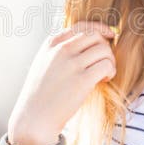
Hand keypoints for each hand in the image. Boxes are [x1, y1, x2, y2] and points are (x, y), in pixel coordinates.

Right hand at [8, 20, 116, 144]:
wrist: (33, 118)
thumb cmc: (39, 94)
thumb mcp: (43, 64)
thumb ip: (58, 51)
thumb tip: (84, 44)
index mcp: (51, 44)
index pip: (81, 26)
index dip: (99, 29)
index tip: (109, 35)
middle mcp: (61, 50)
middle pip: (95, 36)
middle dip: (105, 46)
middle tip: (105, 61)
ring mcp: (71, 64)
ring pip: (104, 50)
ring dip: (110, 60)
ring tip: (104, 74)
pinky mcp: (82, 80)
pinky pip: (106, 65)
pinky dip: (110, 71)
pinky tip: (103, 80)